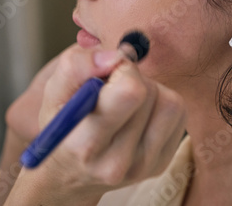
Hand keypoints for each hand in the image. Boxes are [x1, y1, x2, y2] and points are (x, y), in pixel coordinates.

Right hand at [6, 44, 186, 204]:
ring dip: (152, 91)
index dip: (122, 69)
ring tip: (127, 100)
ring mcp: (143, 166)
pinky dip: (161, 105)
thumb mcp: (53, 94)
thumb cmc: (61, 126)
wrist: (69, 174)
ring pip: (171, 103)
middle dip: (133, 78)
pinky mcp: (162, 163)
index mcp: (85, 145)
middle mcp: (117, 163)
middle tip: (113, 87)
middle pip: (151, 93)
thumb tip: (118, 56)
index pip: (129, 93)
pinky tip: (140, 113)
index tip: (108, 71)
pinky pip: (178, 115)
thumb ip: (76, 67)